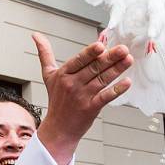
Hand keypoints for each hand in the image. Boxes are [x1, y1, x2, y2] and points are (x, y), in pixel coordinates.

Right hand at [32, 33, 131, 164]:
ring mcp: (82, 96)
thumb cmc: (56, 100)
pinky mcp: (91, 108)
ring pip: (102, 80)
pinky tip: (127, 82)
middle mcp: (72, 84)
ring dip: (117, 69)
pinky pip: (105, 97)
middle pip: (94, 68)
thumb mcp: (48, 75)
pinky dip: (117, 90)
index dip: (90, 53)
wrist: (58, 129)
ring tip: (128, 60)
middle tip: (123, 49)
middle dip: (109, 58)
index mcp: (63, 74)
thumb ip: (45, 54)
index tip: (101, 46)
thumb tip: (36, 35)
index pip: (79, 60)